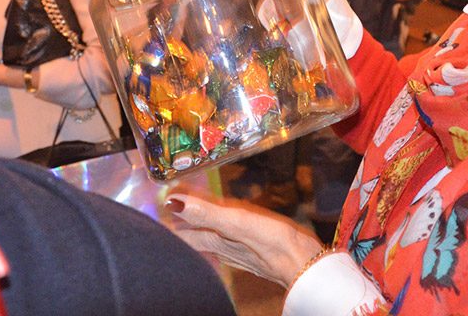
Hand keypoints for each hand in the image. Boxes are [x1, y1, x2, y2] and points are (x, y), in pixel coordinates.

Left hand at [166, 193, 322, 286]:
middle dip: (184, 224)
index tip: (161, 205)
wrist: (305, 264)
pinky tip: (227, 230)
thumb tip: (173, 203)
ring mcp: (241, 252)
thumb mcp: (238, 223)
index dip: (172, 220)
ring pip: (213, 240)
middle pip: (196, 238)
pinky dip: (221, 230)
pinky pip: (230, 240)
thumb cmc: (273, 243)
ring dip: (201, 227)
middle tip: (173, 208)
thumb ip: (206, 213)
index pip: (185, 234)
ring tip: (193, 216)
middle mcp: (225, 250)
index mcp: (216, 242)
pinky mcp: (256, 251)